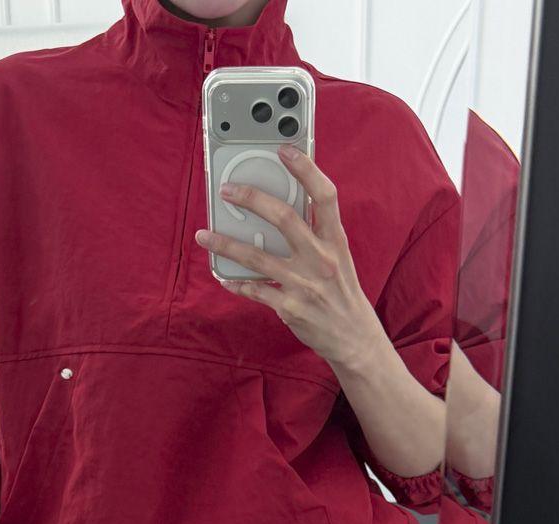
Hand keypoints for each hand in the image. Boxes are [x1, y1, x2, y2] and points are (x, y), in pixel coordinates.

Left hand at [195, 145, 383, 371]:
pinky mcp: (289, 308)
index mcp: (335, 241)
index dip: (306, 169)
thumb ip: (316, 233)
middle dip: (253, 199)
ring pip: (258, 257)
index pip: (325, 196)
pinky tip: (223, 276)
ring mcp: (303, 285)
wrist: (353, 338)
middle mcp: (320, 259)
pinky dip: (236, 283)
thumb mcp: (339, 257)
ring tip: (204, 235)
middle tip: (228, 191)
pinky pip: (255, 291)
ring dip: (226, 244)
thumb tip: (283, 207)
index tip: (284, 150)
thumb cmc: (342, 292)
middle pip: (284, 218)